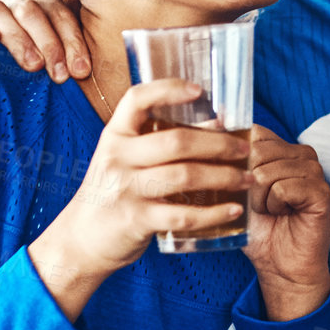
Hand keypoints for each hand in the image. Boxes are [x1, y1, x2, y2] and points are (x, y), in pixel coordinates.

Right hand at [0, 0, 90, 83]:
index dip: (72, 41)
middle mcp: (11, 1)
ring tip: (33, 65)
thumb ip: (67, 52)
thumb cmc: (26, 69)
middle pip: (32, 10)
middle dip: (50, 43)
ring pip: (0, 10)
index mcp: (37, 3)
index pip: (59, 13)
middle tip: (60, 75)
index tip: (81, 70)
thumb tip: (89, 66)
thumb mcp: (49, 59)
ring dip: (19, 38)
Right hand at [28, 78, 250, 320]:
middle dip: (219, 144)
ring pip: (185, 176)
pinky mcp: (136, 220)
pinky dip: (214, 213)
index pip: (137, 99)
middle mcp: (117, 158)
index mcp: (115, 136)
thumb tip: (217, 124)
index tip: (199, 90)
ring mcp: (126, 190)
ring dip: (224, 176)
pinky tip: (234, 209)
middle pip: (176, 142)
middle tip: (245, 148)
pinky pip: (183, 215)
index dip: (168, 89)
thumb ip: (157, 141)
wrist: (81, 240)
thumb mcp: (125, 159)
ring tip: (248, 177)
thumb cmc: (114, 192)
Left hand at [242, 127, 329, 321]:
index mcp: (281, 148)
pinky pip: (283, 188)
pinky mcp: (321, 190)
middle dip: (247, 184)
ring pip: (267, 172)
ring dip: (260, 199)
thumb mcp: (233, 189)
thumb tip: (210, 124)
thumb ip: (225, 159)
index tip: (238, 183)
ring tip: (271, 210)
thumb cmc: (257, 228)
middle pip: (256, 151)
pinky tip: (283, 214)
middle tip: (258, 203)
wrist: (279, 265)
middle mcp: (300, 153)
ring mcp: (314, 170)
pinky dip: (275, 206)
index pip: (252, 132)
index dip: (236, 159)